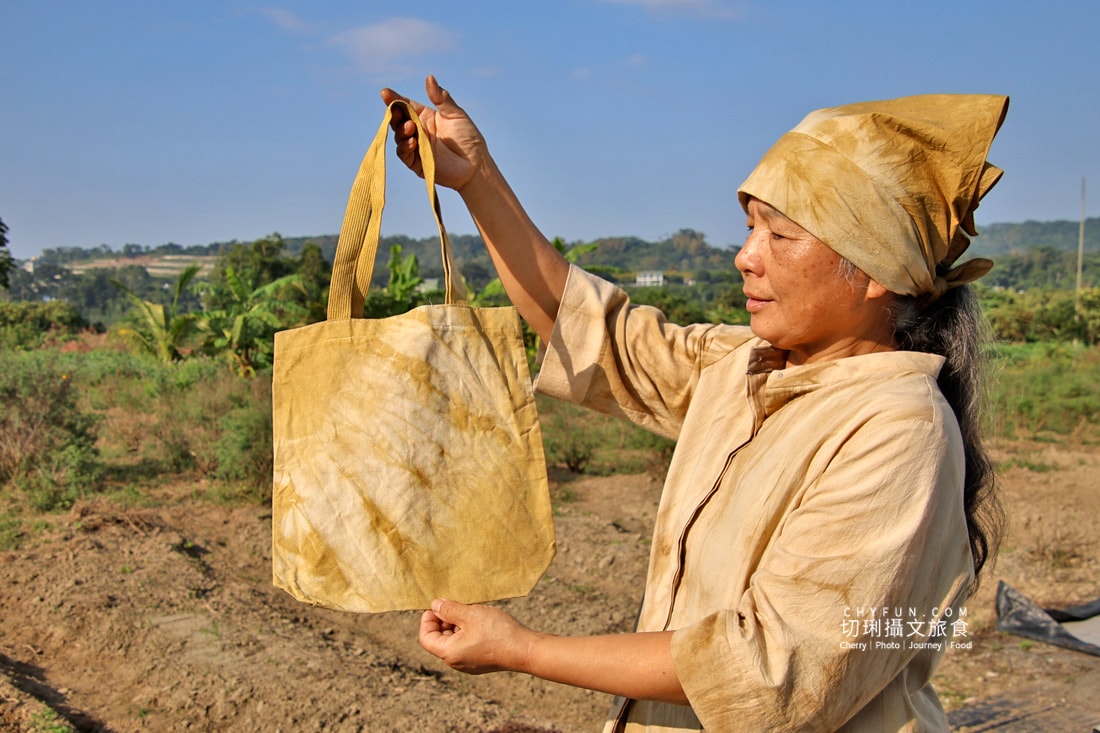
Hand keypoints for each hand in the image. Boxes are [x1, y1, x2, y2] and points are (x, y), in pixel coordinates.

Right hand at [380, 76, 485, 191]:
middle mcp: (419, 131)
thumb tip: (429, 77)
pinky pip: (404, 154)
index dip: (395, 99)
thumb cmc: (468, 138)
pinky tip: (412, 142)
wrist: (475, 165)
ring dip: (401, 130)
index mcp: (426, 117)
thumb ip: (441, 98)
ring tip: (410, 127)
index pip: (406, 106)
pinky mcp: (417, 162)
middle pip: (399, 120)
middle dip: (394, 114)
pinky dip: (404, 147)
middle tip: (395, 110)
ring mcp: (417, 146)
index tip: (385, 93)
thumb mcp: (455, 114)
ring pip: (399, 136)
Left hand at [418, 599, 535, 674]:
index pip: (426, 638)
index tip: (438, 606)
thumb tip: (434, 605)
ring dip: (456, 625)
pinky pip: (466, 645)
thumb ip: (449, 610)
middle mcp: (456, 662)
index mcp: (449, 653)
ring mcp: (469, 663)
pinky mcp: (480, 661)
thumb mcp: (470, 615)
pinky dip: (467, 631)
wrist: (525, 650)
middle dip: (443, 620)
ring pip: (454, 641)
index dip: (427, 620)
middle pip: (439, 639)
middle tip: (455, 604)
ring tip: (469, 610)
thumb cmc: (497, 632)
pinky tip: (479, 620)